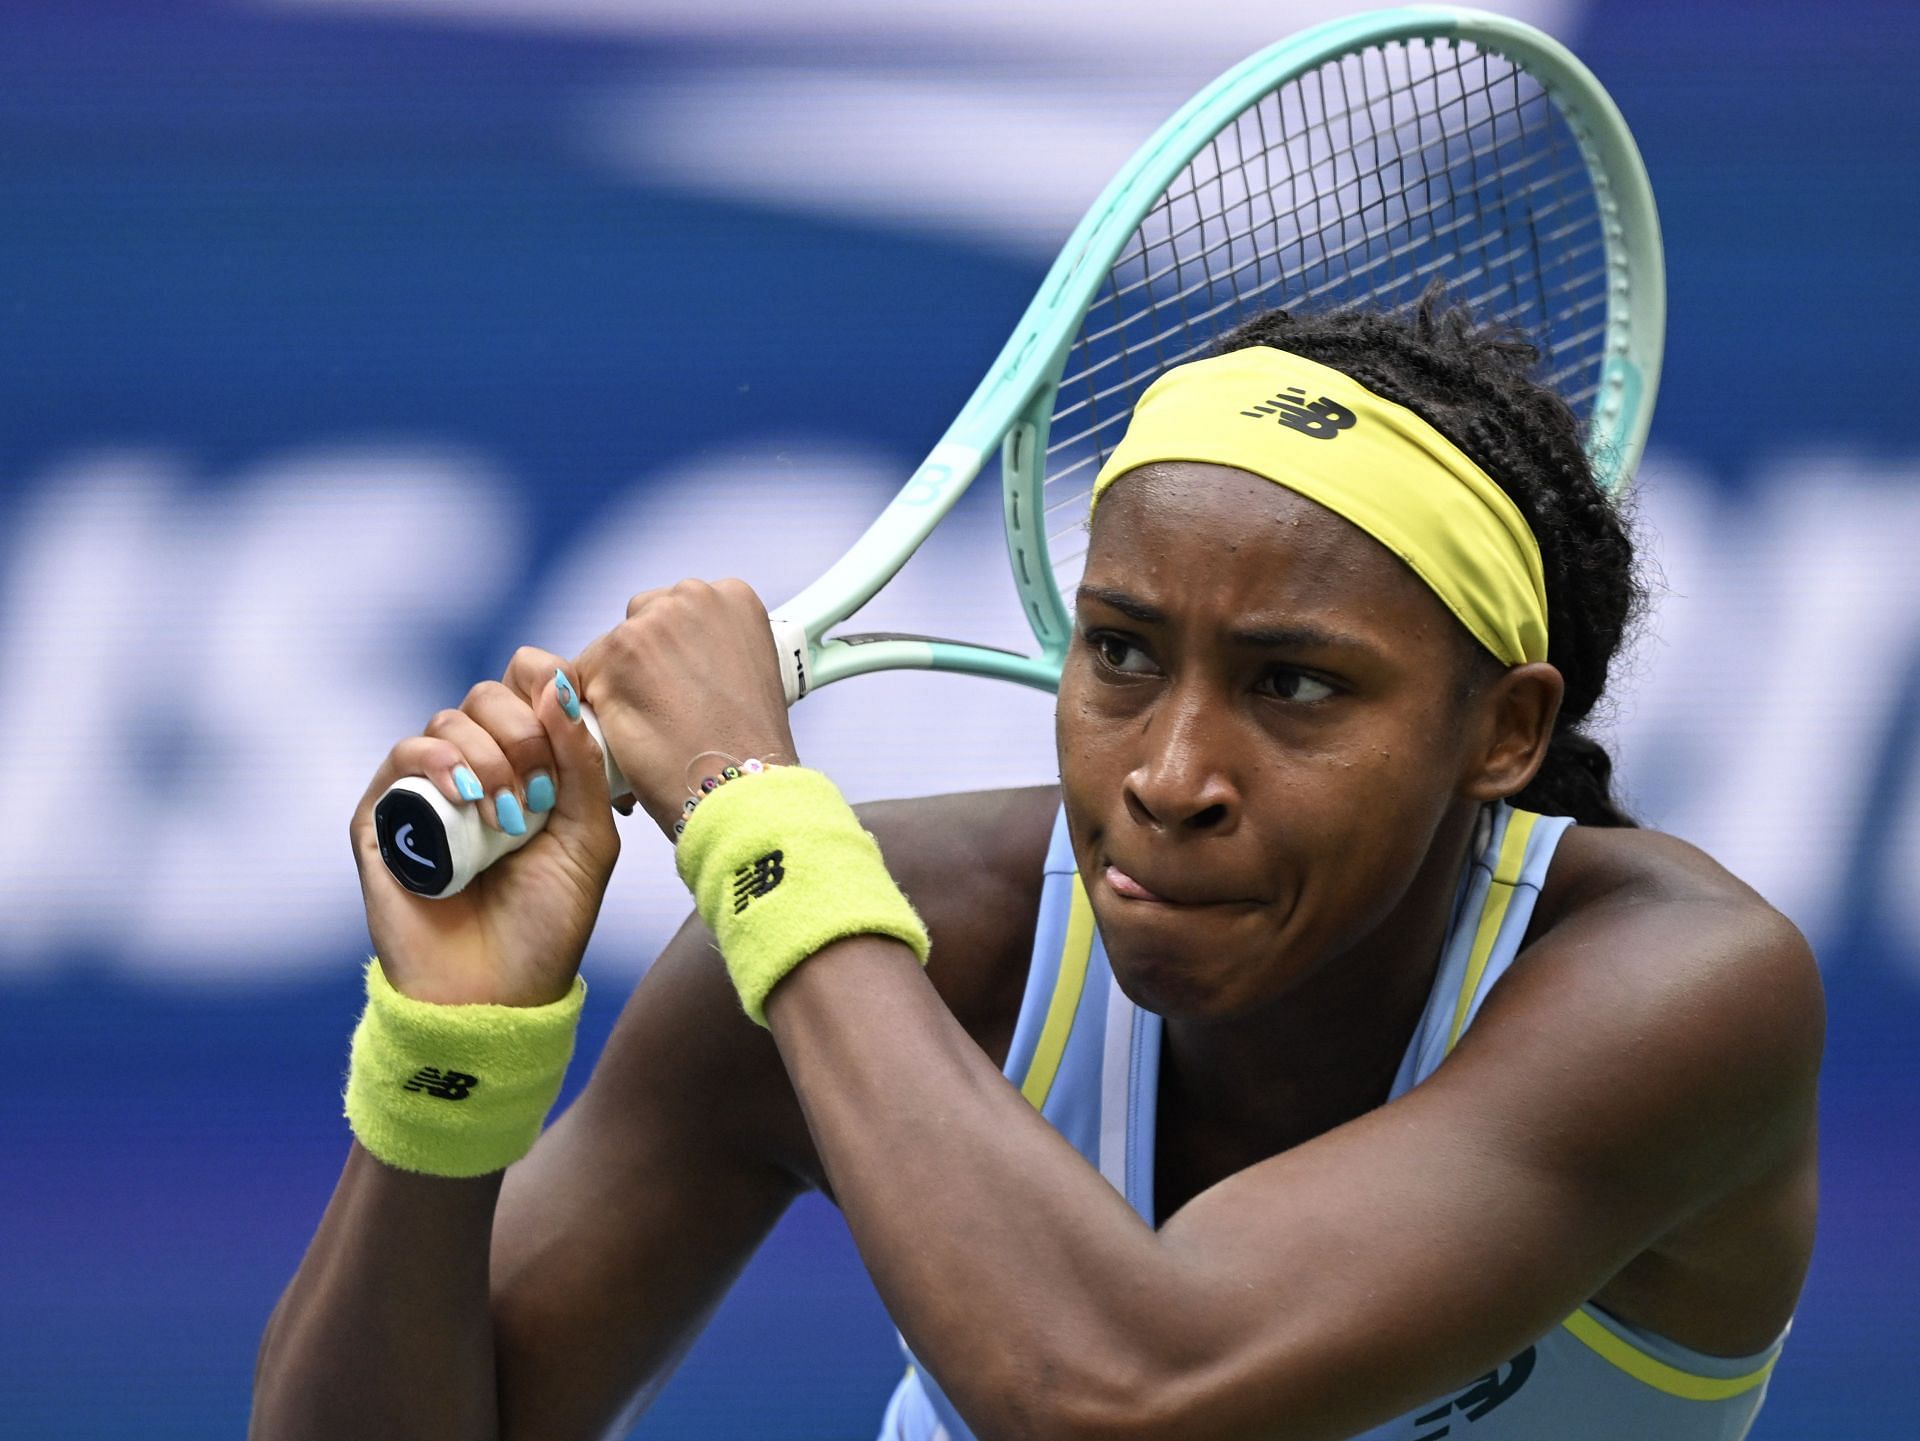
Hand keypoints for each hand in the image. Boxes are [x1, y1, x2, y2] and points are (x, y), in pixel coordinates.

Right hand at [349, 648, 619, 1005]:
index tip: (566, 729)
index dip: (543, 691)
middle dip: (520, 730)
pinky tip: (467, 797)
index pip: (525, 690)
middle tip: (537, 790)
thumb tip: (558, 686)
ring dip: (486, 757)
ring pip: (447, 722)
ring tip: (507, 818)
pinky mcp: (383, 818)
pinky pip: (402, 757)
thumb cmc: (549, 921)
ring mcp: (426, 792)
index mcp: (525, 768)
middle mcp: (474, 771)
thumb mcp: (588, 836)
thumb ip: (581, 760)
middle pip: (486, 697)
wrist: (498, 990)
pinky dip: (437, 762)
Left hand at [574, 578, 799, 839]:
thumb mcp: (748, 677)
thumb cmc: (748, 750)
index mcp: (732, 597)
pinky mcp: (612, 657)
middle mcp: (693, 597)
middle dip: (641, 667)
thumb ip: (711, 652)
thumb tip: (671, 661)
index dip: (673, 658)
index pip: (677, 613)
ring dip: (615, 691)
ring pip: (608, 654)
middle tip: (664, 717)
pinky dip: (592, 711)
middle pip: (639, 625)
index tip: (683, 692)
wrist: (743, 791)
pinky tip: (621, 739)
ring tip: (645, 734)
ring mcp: (651, 625)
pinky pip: (580, 680)